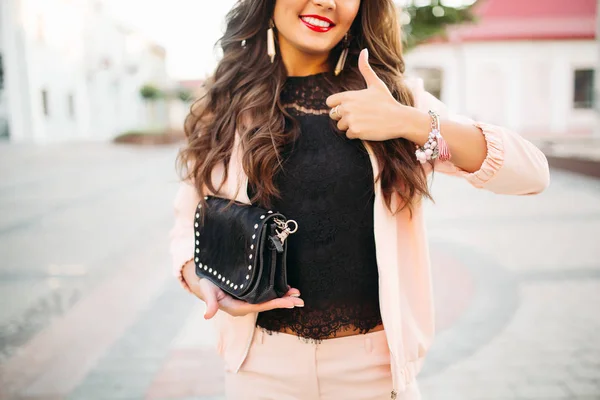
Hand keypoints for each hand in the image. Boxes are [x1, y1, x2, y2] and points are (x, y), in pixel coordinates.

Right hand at [182, 260, 303, 318]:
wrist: (204, 282)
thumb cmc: (207, 285)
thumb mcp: (207, 291)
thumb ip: (209, 303)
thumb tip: (207, 315)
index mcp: (238, 308)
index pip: (260, 307)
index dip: (275, 303)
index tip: (290, 302)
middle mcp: (245, 306)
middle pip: (268, 305)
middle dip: (284, 302)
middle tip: (300, 301)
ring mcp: (248, 301)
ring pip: (269, 300)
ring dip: (283, 297)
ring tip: (297, 294)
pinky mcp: (250, 294)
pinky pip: (266, 294)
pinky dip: (277, 291)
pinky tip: (287, 288)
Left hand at [326, 48, 418, 140]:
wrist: (398, 119)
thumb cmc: (387, 100)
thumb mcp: (376, 83)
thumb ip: (365, 68)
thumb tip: (364, 50)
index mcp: (348, 96)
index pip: (330, 102)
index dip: (337, 105)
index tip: (349, 106)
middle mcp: (347, 107)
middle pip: (333, 115)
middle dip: (343, 117)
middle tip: (360, 115)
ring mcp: (350, 120)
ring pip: (341, 126)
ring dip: (350, 126)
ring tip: (365, 121)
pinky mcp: (355, 131)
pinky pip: (348, 135)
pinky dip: (356, 134)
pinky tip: (367, 128)